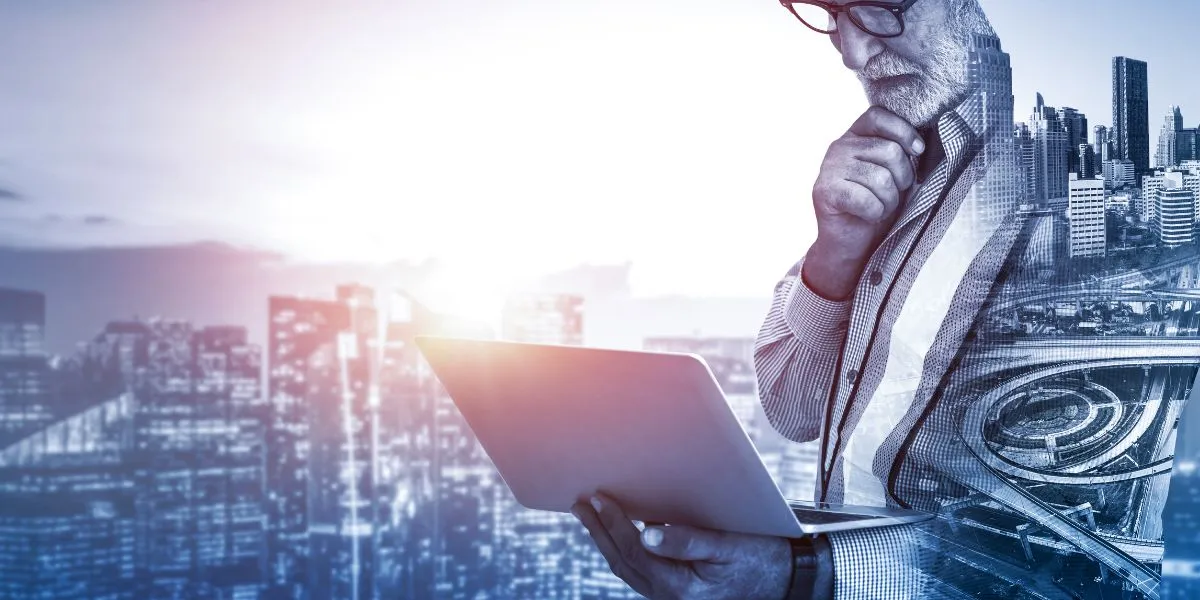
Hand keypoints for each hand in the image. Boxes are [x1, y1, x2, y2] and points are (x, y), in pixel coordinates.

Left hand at [572, 493, 792, 599]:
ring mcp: (670, 597)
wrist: (785, 580)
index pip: (635, 553)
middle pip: (623, 563)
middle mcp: (670, 597)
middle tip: (580, 503)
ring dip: (606, 540)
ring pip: (628, 568)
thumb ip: (688, 541)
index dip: (613, 525)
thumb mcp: (728, 546)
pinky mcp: (674, 590)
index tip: (598, 498)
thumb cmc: (761, 559)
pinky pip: (640, 569)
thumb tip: (647, 532)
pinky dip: (624, 548)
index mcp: (681, 588)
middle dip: (599, 532)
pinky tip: (618, 529)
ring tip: (590, 513)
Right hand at [805, 105, 924, 298]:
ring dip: (889, 200)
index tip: (917, 151)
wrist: (849, 242)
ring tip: (880, 206)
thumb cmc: (876, 204)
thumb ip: (899, 152)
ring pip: (881, 178)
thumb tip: (920, 146)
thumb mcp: (892, 172)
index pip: (879, 115)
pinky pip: (867, 200)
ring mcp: (828, 169)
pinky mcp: (824, 192)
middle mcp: (838, 147)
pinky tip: (868, 215)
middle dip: (902, 178)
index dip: (903, 131)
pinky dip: (875, 213)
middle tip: (893, 193)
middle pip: (889, 150)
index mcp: (854, 135)